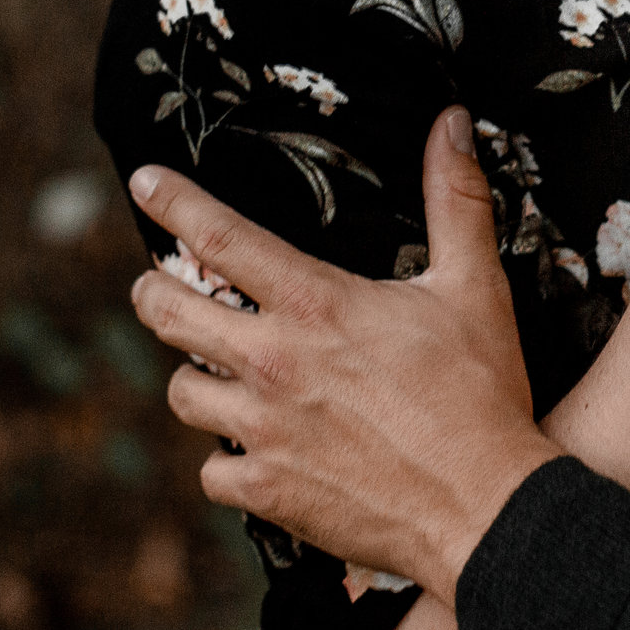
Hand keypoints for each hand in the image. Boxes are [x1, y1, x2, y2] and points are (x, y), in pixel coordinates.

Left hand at [128, 111, 561, 598]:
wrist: (484, 507)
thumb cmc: (481, 394)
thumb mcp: (474, 285)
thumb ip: (455, 198)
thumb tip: (453, 122)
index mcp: (316, 304)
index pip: (221, 237)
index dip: (174, 203)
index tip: (145, 182)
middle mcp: (273, 361)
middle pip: (169, 313)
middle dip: (152, 292)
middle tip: (156, 287)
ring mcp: (262, 429)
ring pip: (183, 392)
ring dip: (196, 377)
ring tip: (215, 372)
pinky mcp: (266, 489)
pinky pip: (212, 471)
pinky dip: (228, 460)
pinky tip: (254, 451)